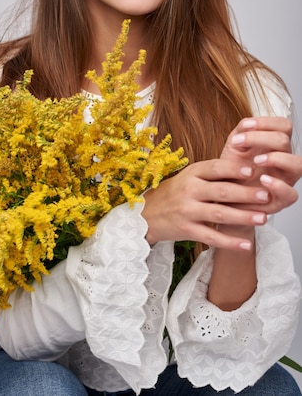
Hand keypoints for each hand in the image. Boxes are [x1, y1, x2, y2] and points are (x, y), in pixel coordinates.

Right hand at [142, 158, 271, 250]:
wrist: (145, 214)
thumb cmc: (173, 193)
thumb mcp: (188, 177)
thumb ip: (212, 174)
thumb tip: (245, 171)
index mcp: (191, 174)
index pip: (215, 168)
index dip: (234, 169)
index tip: (252, 170)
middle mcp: (189, 190)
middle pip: (222, 191)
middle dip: (246, 193)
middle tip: (266, 195)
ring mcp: (187, 211)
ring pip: (219, 214)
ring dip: (243, 216)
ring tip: (263, 218)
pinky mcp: (186, 230)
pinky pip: (211, 237)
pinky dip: (229, 242)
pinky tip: (245, 244)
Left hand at [221, 116, 298, 214]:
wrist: (223, 194)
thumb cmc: (231, 169)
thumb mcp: (234, 145)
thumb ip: (242, 130)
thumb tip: (248, 123)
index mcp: (274, 145)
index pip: (284, 126)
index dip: (266, 122)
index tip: (245, 127)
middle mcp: (283, 160)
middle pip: (285, 140)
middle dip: (261, 138)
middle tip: (240, 143)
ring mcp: (284, 179)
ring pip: (298, 164)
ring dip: (276, 158)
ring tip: (256, 161)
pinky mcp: (280, 199)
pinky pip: (291, 194)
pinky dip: (278, 186)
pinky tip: (263, 180)